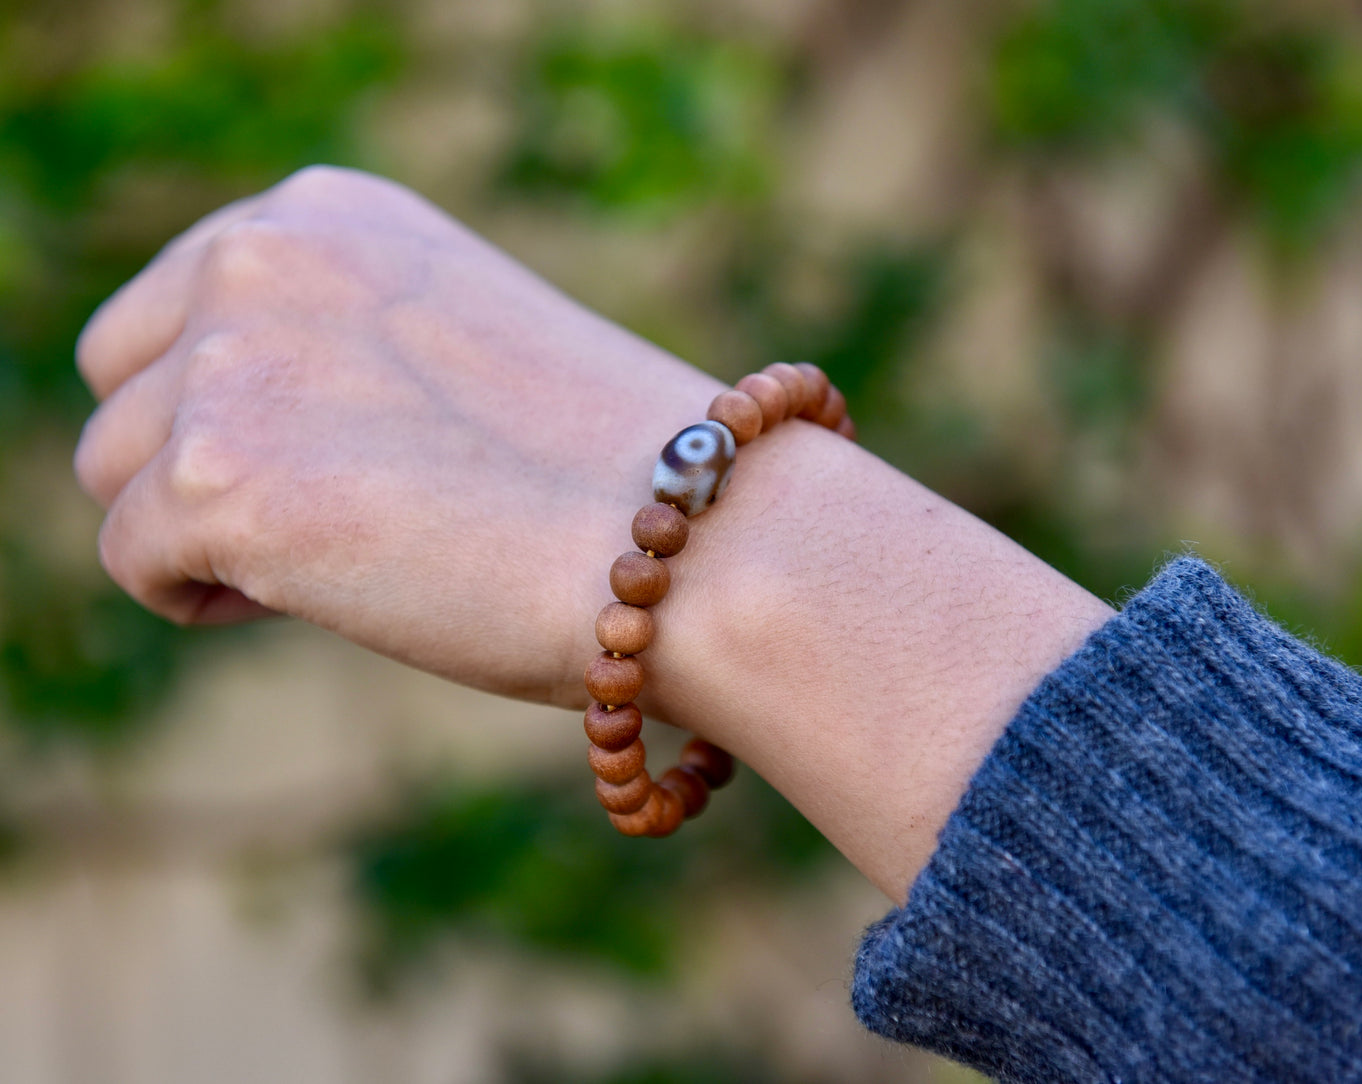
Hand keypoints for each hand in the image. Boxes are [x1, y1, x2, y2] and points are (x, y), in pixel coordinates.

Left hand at [75, 166, 1112, 900]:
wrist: (694, 537)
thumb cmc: (606, 469)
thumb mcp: (446, 346)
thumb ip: (330, 345)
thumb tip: (215, 424)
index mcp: (325, 211)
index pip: (172, 312)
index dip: (234, 408)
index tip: (329, 461)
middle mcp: (258, 256)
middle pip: (124, 393)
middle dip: (204, 469)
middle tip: (341, 519)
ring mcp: (230, 363)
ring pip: (116, 478)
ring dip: (208, 532)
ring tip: (352, 555)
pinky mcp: (219, 481)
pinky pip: (134, 563)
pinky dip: (204, 599)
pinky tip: (327, 593)